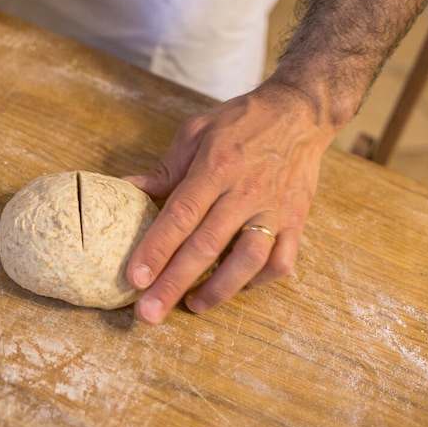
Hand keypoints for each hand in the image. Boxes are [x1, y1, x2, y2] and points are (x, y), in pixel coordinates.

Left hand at [124, 78, 337, 323]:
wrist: (300, 112)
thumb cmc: (241, 121)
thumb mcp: (196, 132)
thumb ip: (165, 169)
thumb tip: (127, 189)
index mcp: (216, 167)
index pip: (181, 215)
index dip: (156, 249)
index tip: (134, 278)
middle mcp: (246, 192)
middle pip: (207, 246)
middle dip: (174, 283)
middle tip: (149, 314)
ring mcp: (275, 209)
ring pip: (248, 260)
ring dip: (219, 290)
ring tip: (192, 306)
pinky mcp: (297, 220)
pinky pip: (281, 261)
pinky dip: (258, 280)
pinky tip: (236, 286)